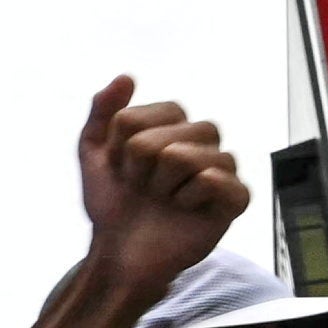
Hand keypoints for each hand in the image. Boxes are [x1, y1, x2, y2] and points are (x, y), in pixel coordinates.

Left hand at [76, 78, 243, 300]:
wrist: (119, 251)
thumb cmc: (113, 202)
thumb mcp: (93, 152)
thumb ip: (104, 111)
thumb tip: (126, 76)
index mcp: (175, 127)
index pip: (155, 111)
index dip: (126, 142)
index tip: (122, 166)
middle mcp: (202, 144)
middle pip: (172, 133)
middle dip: (141, 164)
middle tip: (143, 186)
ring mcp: (221, 170)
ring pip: (187, 156)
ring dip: (161, 184)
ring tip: (163, 199)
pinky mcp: (234, 200)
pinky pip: (215, 180)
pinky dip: (188, 197)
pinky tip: (185, 209)